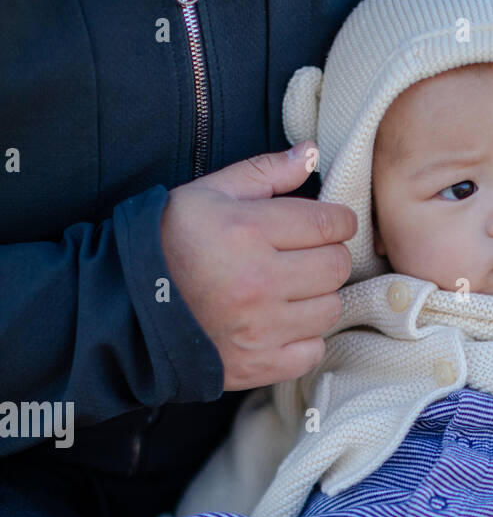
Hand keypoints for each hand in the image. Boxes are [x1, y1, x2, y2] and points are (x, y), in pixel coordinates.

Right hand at [160, 144, 357, 390]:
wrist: (129, 310)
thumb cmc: (169, 244)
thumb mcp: (207, 194)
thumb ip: (264, 172)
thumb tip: (311, 152)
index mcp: (246, 231)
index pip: (328, 224)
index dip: (338, 221)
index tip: (330, 223)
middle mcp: (258, 282)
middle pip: (337, 266)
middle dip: (328, 255)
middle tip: (306, 255)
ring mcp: (260, 328)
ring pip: (330, 309)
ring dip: (317, 297)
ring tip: (289, 290)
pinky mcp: (260, 364)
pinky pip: (314, 350)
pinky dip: (304, 338)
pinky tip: (280, 324)